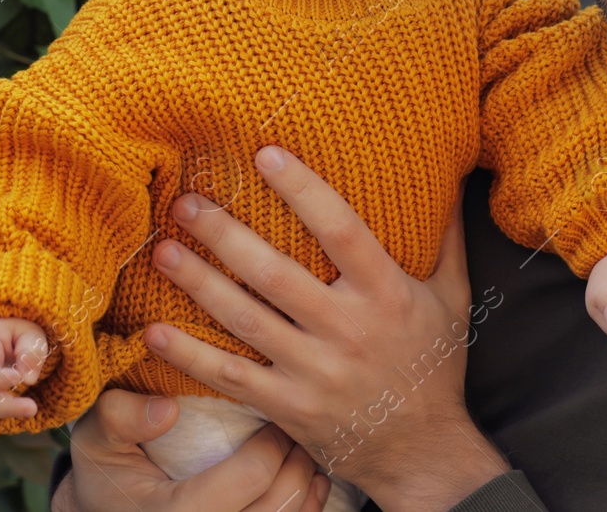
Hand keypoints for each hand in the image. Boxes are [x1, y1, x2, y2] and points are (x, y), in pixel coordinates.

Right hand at [52, 389, 329, 511]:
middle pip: (279, 506)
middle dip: (297, 465)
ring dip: (306, 490)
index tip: (273, 420)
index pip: (249, 478)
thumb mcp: (96, 438)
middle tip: (297, 434)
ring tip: (305, 458)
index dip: (271, 445)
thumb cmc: (105, 471)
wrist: (102, 510)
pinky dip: (305, 510)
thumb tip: (167, 409)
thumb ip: (121, 417)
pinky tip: (306, 487)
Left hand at [141, 145, 509, 511]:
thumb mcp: (452, 299)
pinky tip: (154, 330)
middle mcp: (348, 330)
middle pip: (275, 273)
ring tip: (161, 250)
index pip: (342, 230)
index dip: (303, 190)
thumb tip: (449, 178)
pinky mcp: (289, 407)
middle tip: (186, 202)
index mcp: (387, 294)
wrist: (422, 452)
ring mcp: (314, 372)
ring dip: (197, 284)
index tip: (264, 154)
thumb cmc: (433, 365)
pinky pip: (230, 378)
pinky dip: (189, 355)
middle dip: (224, 234)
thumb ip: (446, 239)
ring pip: (244, 320)